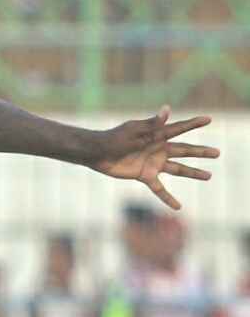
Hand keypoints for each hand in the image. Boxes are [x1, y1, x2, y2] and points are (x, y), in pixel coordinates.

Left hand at [92, 107, 217, 208]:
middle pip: (184, 150)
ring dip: (193, 173)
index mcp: (157, 135)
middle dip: (201, 152)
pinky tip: (178, 206)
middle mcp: (159, 149)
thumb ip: (152, 123)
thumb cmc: (114, 137)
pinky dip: (168, 197)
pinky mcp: (145, 175)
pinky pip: (159, 189)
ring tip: (209, 176)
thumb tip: (167, 109)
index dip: (194, 123)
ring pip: (178, 169)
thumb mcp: (134, 129)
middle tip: (217, 152)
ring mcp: (153, 163)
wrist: (97, 152)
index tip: (209, 118)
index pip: (180, 128)